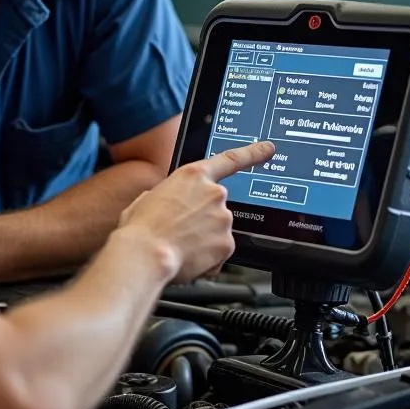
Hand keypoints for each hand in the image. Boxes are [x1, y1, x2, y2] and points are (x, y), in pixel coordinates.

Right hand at [118, 142, 274, 283]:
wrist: (145, 254)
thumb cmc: (140, 228)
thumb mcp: (148, 199)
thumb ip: (170, 196)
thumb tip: (171, 206)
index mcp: (192, 176)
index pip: (231, 159)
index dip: (253, 153)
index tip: (268, 149)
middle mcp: (214, 193)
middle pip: (217, 207)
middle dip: (204, 220)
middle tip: (181, 232)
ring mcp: (224, 218)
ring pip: (218, 231)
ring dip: (203, 240)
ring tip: (179, 246)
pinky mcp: (228, 243)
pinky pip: (220, 253)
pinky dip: (207, 259)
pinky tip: (188, 259)